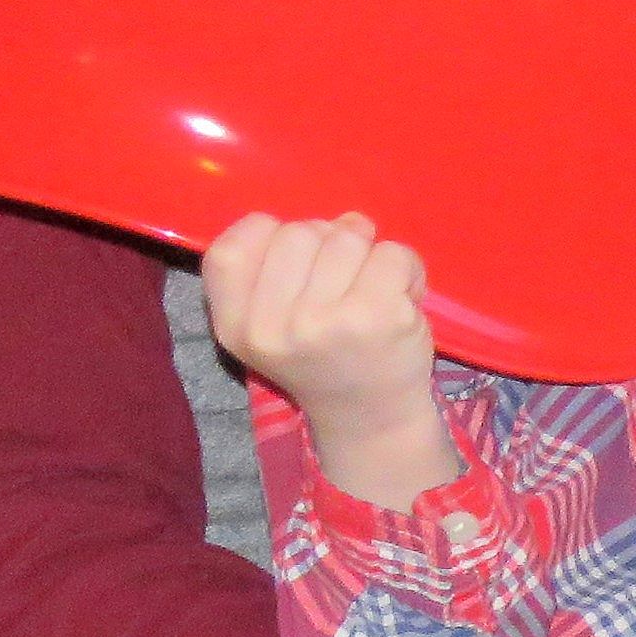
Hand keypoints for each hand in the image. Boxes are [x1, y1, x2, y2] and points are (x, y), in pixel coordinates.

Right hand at [201, 212, 455, 506]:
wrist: (367, 415)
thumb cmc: (321, 357)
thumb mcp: (270, 327)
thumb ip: (275, 269)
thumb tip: (341, 221)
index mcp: (235, 327)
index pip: (229, 249)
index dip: (266, 237)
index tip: (295, 263)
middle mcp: (272, 327)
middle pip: (298, 231)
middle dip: (328, 244)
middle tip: (342, 284)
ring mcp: (325, 321)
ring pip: (348, 234)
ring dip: (369, 254)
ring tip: (371, 292)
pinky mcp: (377, 316)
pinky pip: (393, 252)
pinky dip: (406, 268)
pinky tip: (399, 300)